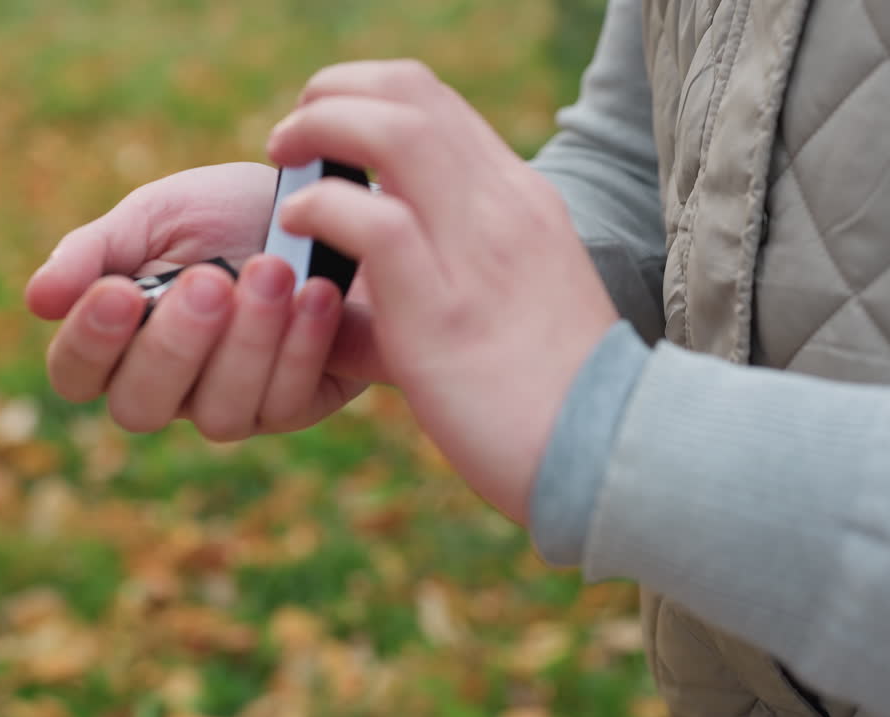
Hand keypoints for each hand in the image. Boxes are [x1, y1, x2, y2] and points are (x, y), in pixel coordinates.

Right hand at [25, 162, 385, 439]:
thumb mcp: (158, 214)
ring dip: (247, 343)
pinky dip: (299, 346)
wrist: (326, 204)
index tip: (120, 289)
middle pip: (140, 407)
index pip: (76, 372)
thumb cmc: (229, 212)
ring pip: (219, 416)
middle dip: (175, 345)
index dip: (91, 342)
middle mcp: (167, 388)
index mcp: (118, 342)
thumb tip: (39, 299)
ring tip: (273, 271)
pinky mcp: (290, 406)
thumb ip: (97, 251)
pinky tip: (315, 294)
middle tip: (210, 280)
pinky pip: (284, 401)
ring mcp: (228, 405)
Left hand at [267, 60, 618, 523]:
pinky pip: (374, 220)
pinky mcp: (445, 310)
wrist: (607, 451)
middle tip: (289, 135)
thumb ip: (451, 261)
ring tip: (282, 160)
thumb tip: (364, 262)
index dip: (365, 94)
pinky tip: (297, 224)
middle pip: (410, 91)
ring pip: (394, 131)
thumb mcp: (512, 295)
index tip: (322, 127)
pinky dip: (320, 206)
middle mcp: (503, 206)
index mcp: (517, 199)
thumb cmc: (544, 387)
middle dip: (332, 92)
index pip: (435, 102)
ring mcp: (479, 251)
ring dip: (318, 128)